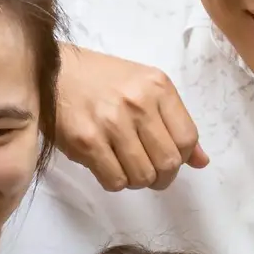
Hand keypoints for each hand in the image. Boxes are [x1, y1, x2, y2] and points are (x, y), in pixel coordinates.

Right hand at [56, 43, 208, 190]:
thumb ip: (174, 123)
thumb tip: (201, 161)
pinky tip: (107, 166)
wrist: (51, 71)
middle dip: (162, 177)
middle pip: (169, 163)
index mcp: (158, 87)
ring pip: (143, 176)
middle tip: (148, 172)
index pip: (188, 139)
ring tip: (125, 166)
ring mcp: (112, 123)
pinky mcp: (87, 141)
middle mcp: (138, 103)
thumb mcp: (144, 88)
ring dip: (136, 181)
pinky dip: (115, 182)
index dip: (182, 159)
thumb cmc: (99, 80)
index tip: (168, 160)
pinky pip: (115, 181)